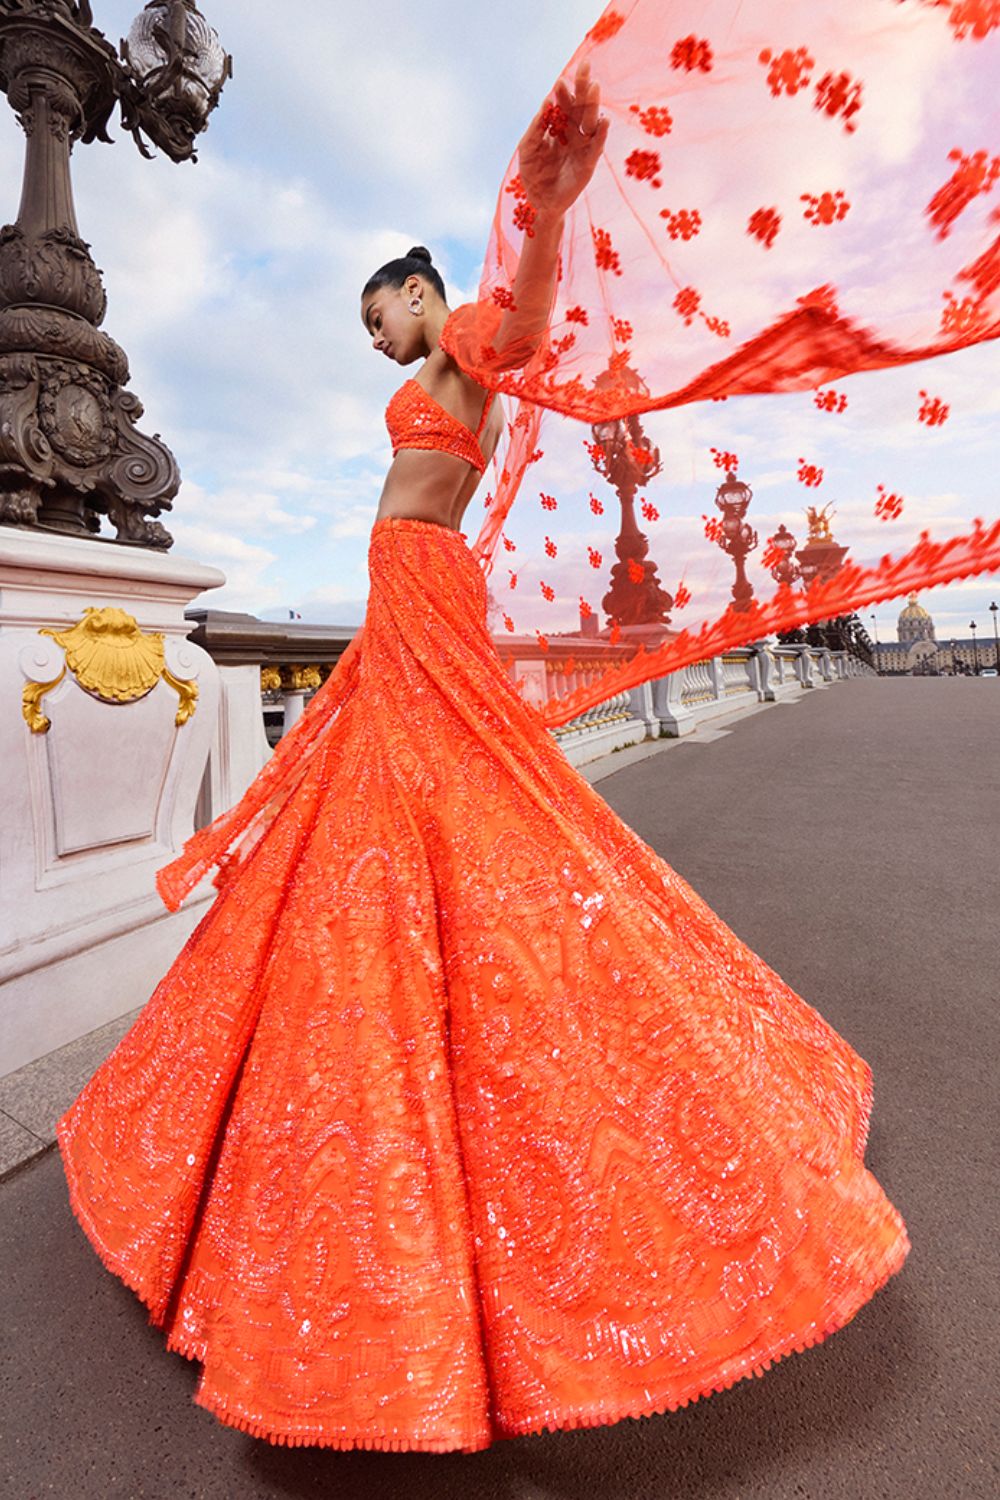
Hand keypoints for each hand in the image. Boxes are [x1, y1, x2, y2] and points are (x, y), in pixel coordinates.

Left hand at [516, 61, 609, 218]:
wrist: (540, 203)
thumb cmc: (533, 175)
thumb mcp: (527, 149)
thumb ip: (535, 127)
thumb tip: (545, 103)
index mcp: (557, 127)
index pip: (562, 104)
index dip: (562, 93)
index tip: (559, 82)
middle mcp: (572, 133)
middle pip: (579, 106)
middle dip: (582, 87)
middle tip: (584, 67)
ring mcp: (582, 146)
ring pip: (590, 121)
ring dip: (592, 104)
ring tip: (593, 87)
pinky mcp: (589, 163)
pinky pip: (597, 146)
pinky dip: (601, 133)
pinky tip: (604, 121)